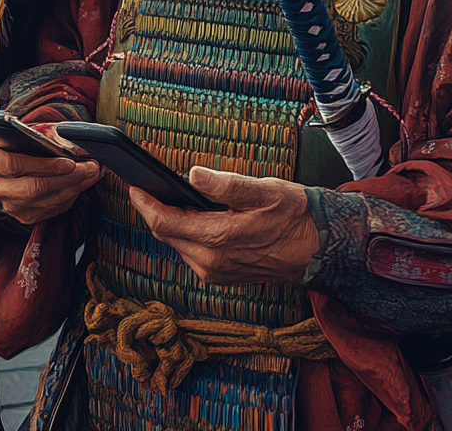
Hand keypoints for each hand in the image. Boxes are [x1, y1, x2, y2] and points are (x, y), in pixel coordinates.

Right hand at [0, 125, 100, 224]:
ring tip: (91, 174)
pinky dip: (69, 198)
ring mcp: (7, 204)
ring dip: (73, 188)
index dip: (43, 165)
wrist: (7, 158)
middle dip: (66, 179)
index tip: (69, 162)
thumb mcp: (25, 131)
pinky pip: (49, 211)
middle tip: (89, 168)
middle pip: (32, 188)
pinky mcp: (21, 215)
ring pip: (43, 201)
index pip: (13, 165)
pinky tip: (81, 184)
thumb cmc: (19, 141)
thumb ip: (41, 135)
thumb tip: (70, 144)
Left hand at [129, 167, 319, 284]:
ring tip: (167, 199)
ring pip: (178, 246)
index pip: (165, 223)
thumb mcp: (264, 190)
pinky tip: (191, 219)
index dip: (145, 204)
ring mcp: (215, 273)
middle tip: (147, 187)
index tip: (134, 187)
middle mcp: (211, 262)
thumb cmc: (293, 215)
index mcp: (218, 238)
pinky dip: (185, 235)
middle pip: (166, 236)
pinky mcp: (220, 276)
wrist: (317, 248)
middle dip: (154, 211)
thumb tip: (194, 175)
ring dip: (170, 224)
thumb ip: (227, 184)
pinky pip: (191, 254)